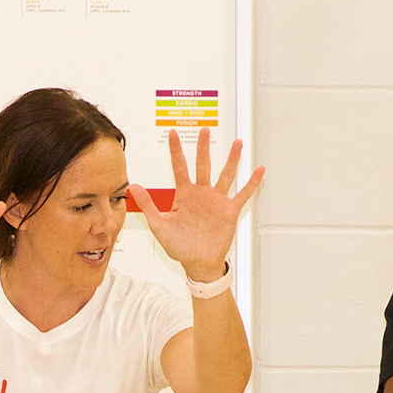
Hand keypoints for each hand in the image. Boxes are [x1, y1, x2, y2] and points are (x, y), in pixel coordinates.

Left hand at [128, 128, 263, 281]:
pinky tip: (259, 170)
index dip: (176, 150)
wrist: (197, 263)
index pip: (179, 167)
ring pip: (225, 174)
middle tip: (204, 130)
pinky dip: (252, 182)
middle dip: (203, 147)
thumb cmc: (179, 246)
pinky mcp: (230, 210)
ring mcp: (216, 200)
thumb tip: (133, 187)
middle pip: (203, 164)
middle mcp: (201, 194)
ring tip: (237, 143)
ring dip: (231, 159)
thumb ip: (147, 204)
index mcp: (184, 195)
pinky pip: (243, 193)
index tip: (173, 133)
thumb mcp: (159, 225)